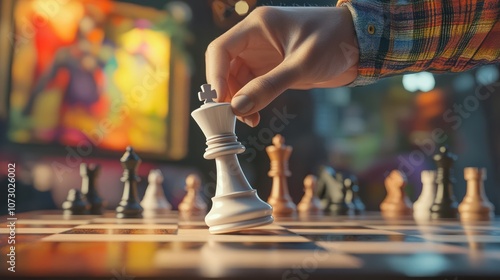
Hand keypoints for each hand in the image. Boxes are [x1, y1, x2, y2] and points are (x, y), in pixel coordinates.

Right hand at [206, 6, 358, 126]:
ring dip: (238, 100)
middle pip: (225, 66)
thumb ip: (269, 86)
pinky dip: (250, 101)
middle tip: (233, 117)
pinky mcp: (272, 68)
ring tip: (249, 119)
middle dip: (226, 92)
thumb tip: (238, 108)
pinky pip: (251, 85)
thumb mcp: (301, 65)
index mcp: (258, 26)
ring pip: (236, 79)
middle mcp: (255, 39)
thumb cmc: (334, 42)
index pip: (221, 49)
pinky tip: (255, 115)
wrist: (360, 44)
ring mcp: (263, 54)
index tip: (219, 103)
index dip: (214, 76)